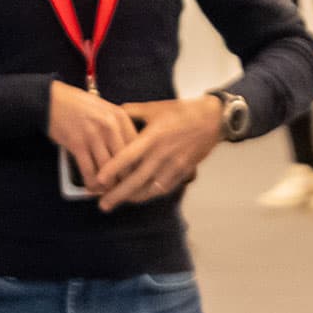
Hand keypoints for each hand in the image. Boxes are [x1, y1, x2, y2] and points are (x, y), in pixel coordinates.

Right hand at [48, 81, 138, 183]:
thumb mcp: (105, 108)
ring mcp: (94, 135)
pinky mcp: (77, 144)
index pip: (138, 145)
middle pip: (126, 160)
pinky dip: (92, 183)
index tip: (138, 175)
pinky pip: (89, 171)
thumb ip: (119, 126)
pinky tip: (92, 189)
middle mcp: (110, 126)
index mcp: (120, 116)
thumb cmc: (78, 105)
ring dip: (109, 185)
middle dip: (126, 179)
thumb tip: (131, 150)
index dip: (139, 164)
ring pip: (108, 169)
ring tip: (109, 192)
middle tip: (125, 189)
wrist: (51, 100)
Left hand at [91, 97, 225, 211]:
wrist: (213, 119)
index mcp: (153, 136)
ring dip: (134, 197)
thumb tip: (112, 111)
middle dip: (118, 194)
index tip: (99, 180)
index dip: (113, 169)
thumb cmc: (183, 111)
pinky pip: (166, 187)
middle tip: (103, 205)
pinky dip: (152, 194)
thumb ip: (133, 111)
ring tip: (119, 202)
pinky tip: (141, 196)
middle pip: (137, 179)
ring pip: (151, 188)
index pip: (128, 156)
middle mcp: (163, 153)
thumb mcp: (156, 107)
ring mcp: (175, 164)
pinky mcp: (184, 170)